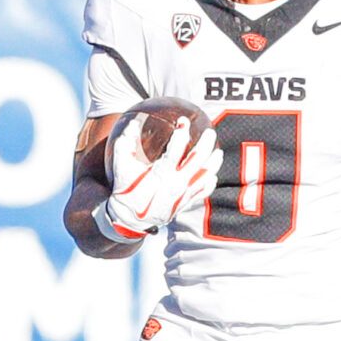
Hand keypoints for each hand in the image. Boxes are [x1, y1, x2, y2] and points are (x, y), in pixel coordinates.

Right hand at [95, 121, 220, 241]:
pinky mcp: (185, 203)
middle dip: (206, 143)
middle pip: (198, 159)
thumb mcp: (121, 166)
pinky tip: (212, 175)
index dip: (182, 133)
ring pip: (206, 175)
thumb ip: (125, 144)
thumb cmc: (125, 190)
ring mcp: (183, 194)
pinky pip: (203, 191)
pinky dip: (210, 182)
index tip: (183, 121)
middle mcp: (176, 183)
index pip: (177, 148)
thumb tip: (131, 124)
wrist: (130, 219)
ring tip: (218, 151)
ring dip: (214, 162)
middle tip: (210, 132)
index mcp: (161, 172)